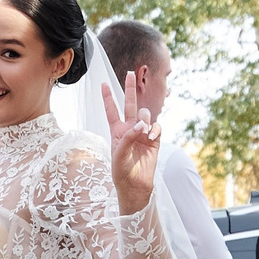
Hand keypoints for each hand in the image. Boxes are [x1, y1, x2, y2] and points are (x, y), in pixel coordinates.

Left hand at [100, 71, 161, 213]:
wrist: (135, 186)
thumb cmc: (121, 172)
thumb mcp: (119, 155)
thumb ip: (128, 137)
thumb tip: (142, 125)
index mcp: (117, 131)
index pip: (111, 111)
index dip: (107, 97)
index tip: (102, 83)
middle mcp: (130, 129)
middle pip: (130, 104)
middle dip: (130, 89)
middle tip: (131, 73)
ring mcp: (143, 133)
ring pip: (146, 114)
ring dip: (145, 118)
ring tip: (142, 130)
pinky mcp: (155, 140)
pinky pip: (157, 127)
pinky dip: (154, 129)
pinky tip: (151, 137)